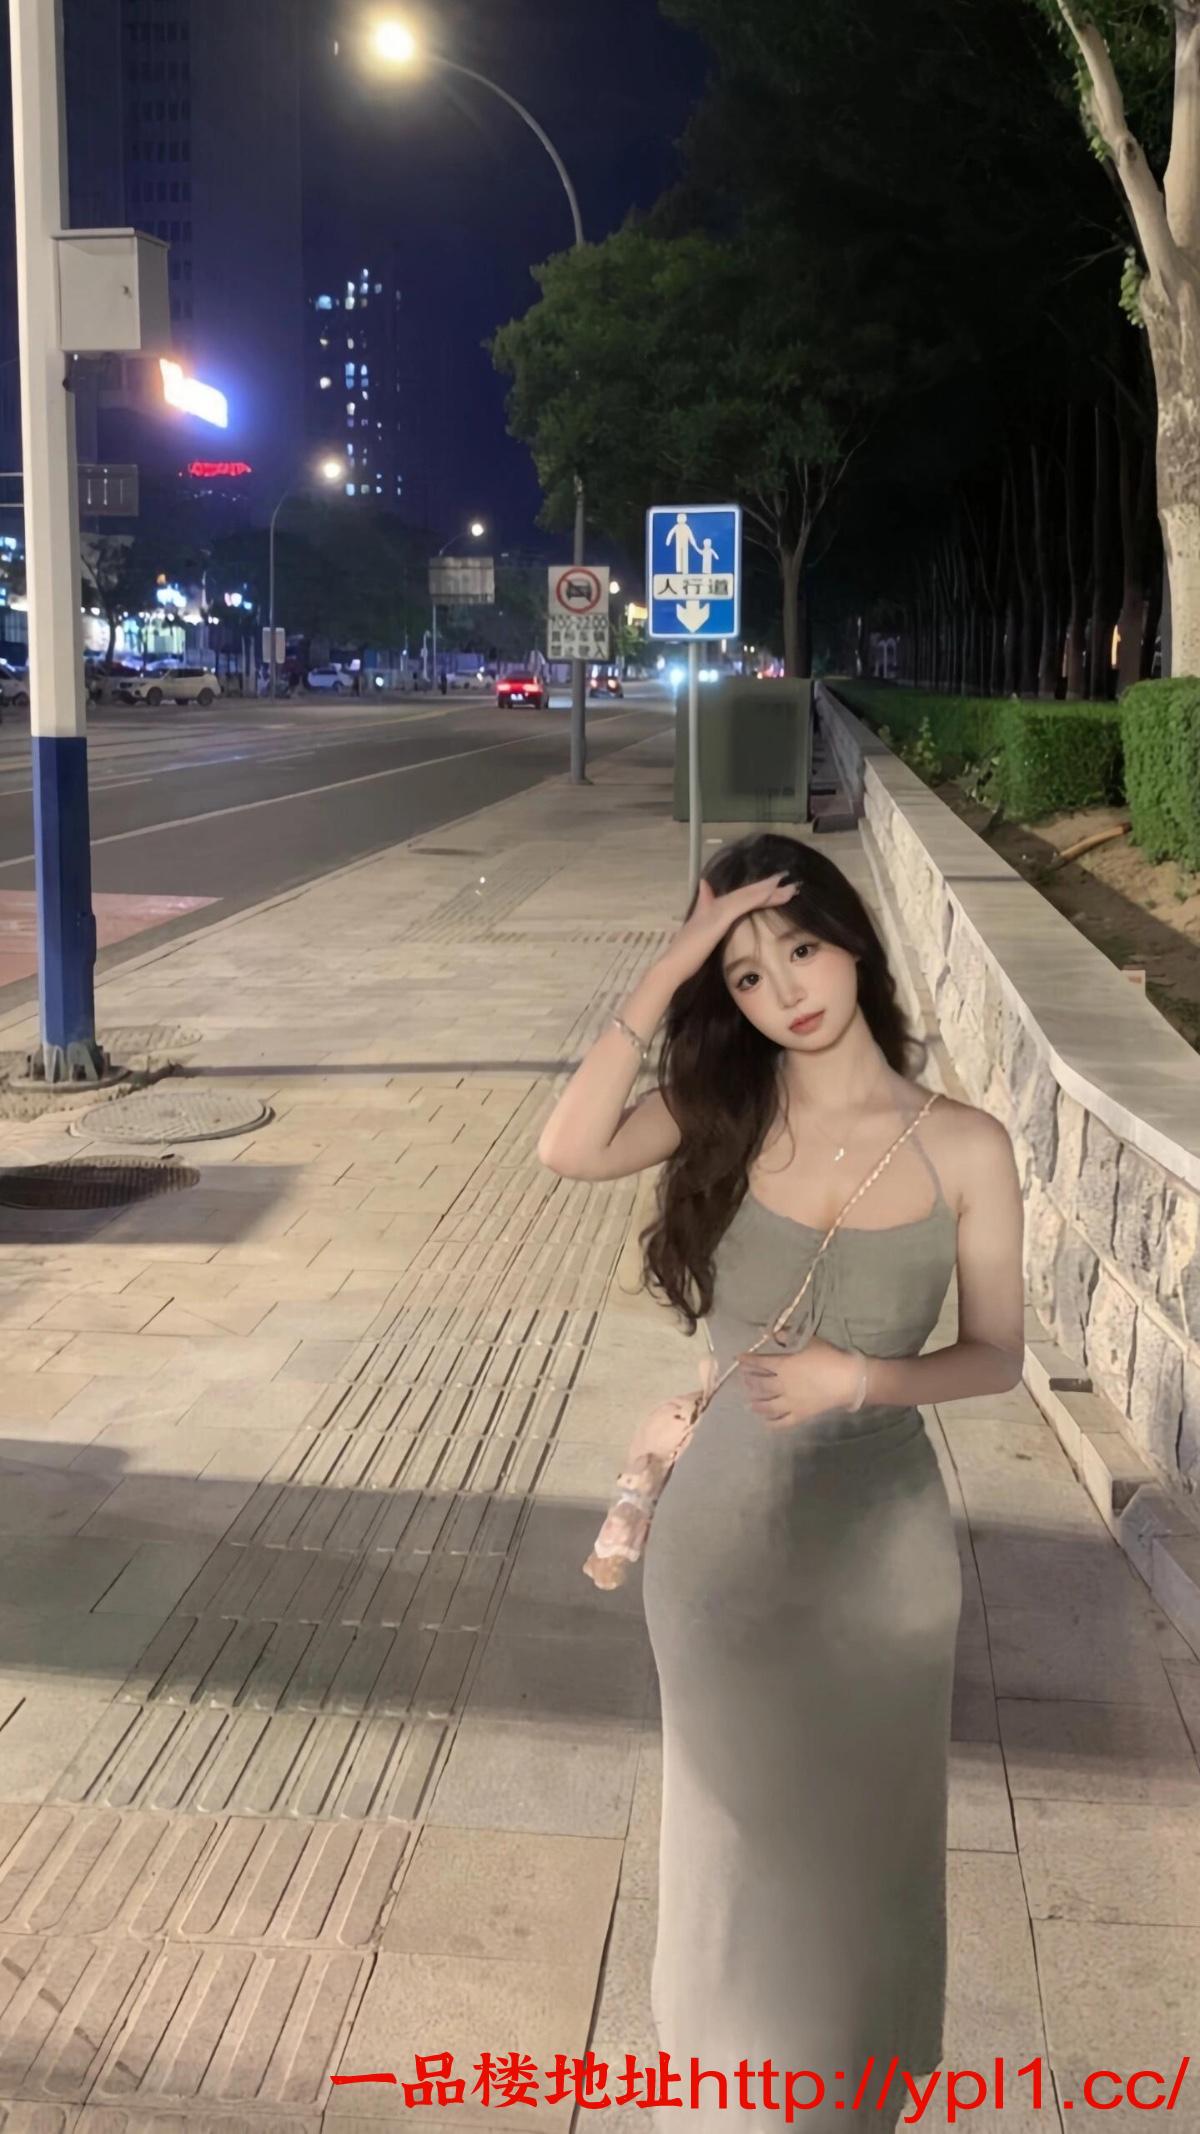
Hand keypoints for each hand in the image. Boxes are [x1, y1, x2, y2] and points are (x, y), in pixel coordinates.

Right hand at [662, 867, 798, 985]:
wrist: (673, 965)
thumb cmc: (685, 958)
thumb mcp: (699, 936)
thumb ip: (703, 915)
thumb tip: (704, 889)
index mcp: (711, 910)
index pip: (739, 899)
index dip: (756, 893)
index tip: (774, 889)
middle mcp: (714, 905)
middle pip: (745, 894)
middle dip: (767, 888)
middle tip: (789, 881)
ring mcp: (717, 910)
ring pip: (747, 895)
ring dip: (767, 888)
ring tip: (787, 883)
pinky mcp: (719, 917)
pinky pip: (743, 903)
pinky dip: (758, 895)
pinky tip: (771, 890)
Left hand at [737, 1337, 866, 1428]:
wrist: (847, 1379)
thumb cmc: (828, 1357)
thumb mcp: (810, 1341)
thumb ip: (789, 1336)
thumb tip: (774, 1334)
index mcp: (783, 1366)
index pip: (760, 1362)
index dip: (748, 1360)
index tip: (738, 1359)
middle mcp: (782, 1385)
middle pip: (760, 1384)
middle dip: (749, 1381)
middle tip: (744, 1379)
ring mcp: (790, 1402)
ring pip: (767, 1405)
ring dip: (756, 1403)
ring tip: (749, 1402)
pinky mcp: (800, 1415)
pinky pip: (782, 1422)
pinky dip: (771, 1423)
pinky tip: (765, 1422)